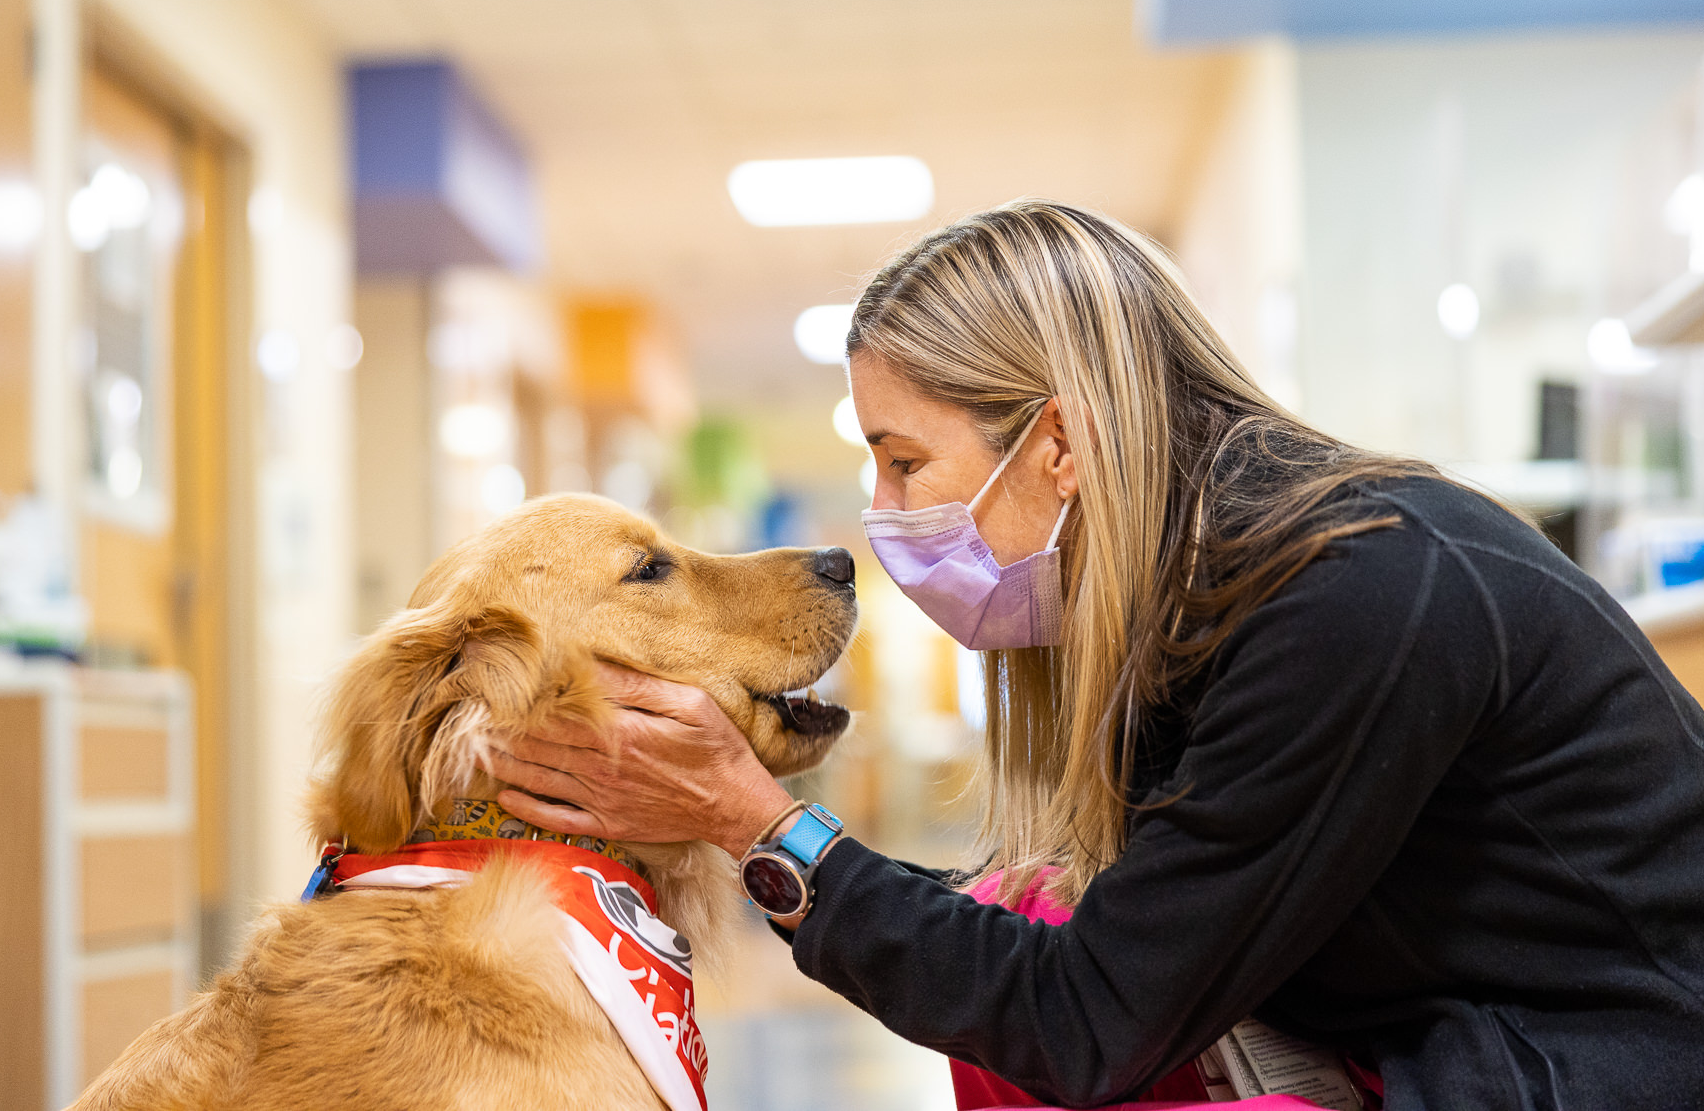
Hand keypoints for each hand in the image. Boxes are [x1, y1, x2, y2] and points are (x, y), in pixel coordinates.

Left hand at [486, 663, 795, 859]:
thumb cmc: (717, 749)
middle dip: (501, 731)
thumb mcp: (689, 704)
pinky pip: (557, 817)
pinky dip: (527, 808)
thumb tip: (592, 666)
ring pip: (539, 779)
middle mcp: (603, 769)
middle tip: (464, 717)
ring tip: (472, 749)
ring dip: (504, 764)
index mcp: (621, 734)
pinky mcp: (608, 823)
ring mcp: (602, 800)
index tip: (488, 688)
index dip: (518, 703)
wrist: (736, 808)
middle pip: (539, 746)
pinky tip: (504, 796)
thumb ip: (637, 687)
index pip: (556, 715)